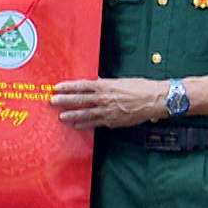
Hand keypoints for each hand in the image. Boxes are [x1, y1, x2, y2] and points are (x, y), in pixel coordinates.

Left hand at [50, 78, 166, 128]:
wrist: (154, 100)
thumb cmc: (140, 88)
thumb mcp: (121, 81)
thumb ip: (106, 83)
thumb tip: (95, 83)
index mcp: (105, 86)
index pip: (82, 86)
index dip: (68, 87)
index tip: (57, 87)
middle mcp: (104, 99)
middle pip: (80, 100)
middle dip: (65, 101)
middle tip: (53, 102)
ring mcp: (107, 112)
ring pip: (85, 114)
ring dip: (72, 115)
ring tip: (61, 117)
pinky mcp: (112, 122)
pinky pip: (95, 123)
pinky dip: (85, 125)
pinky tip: (77, 126)